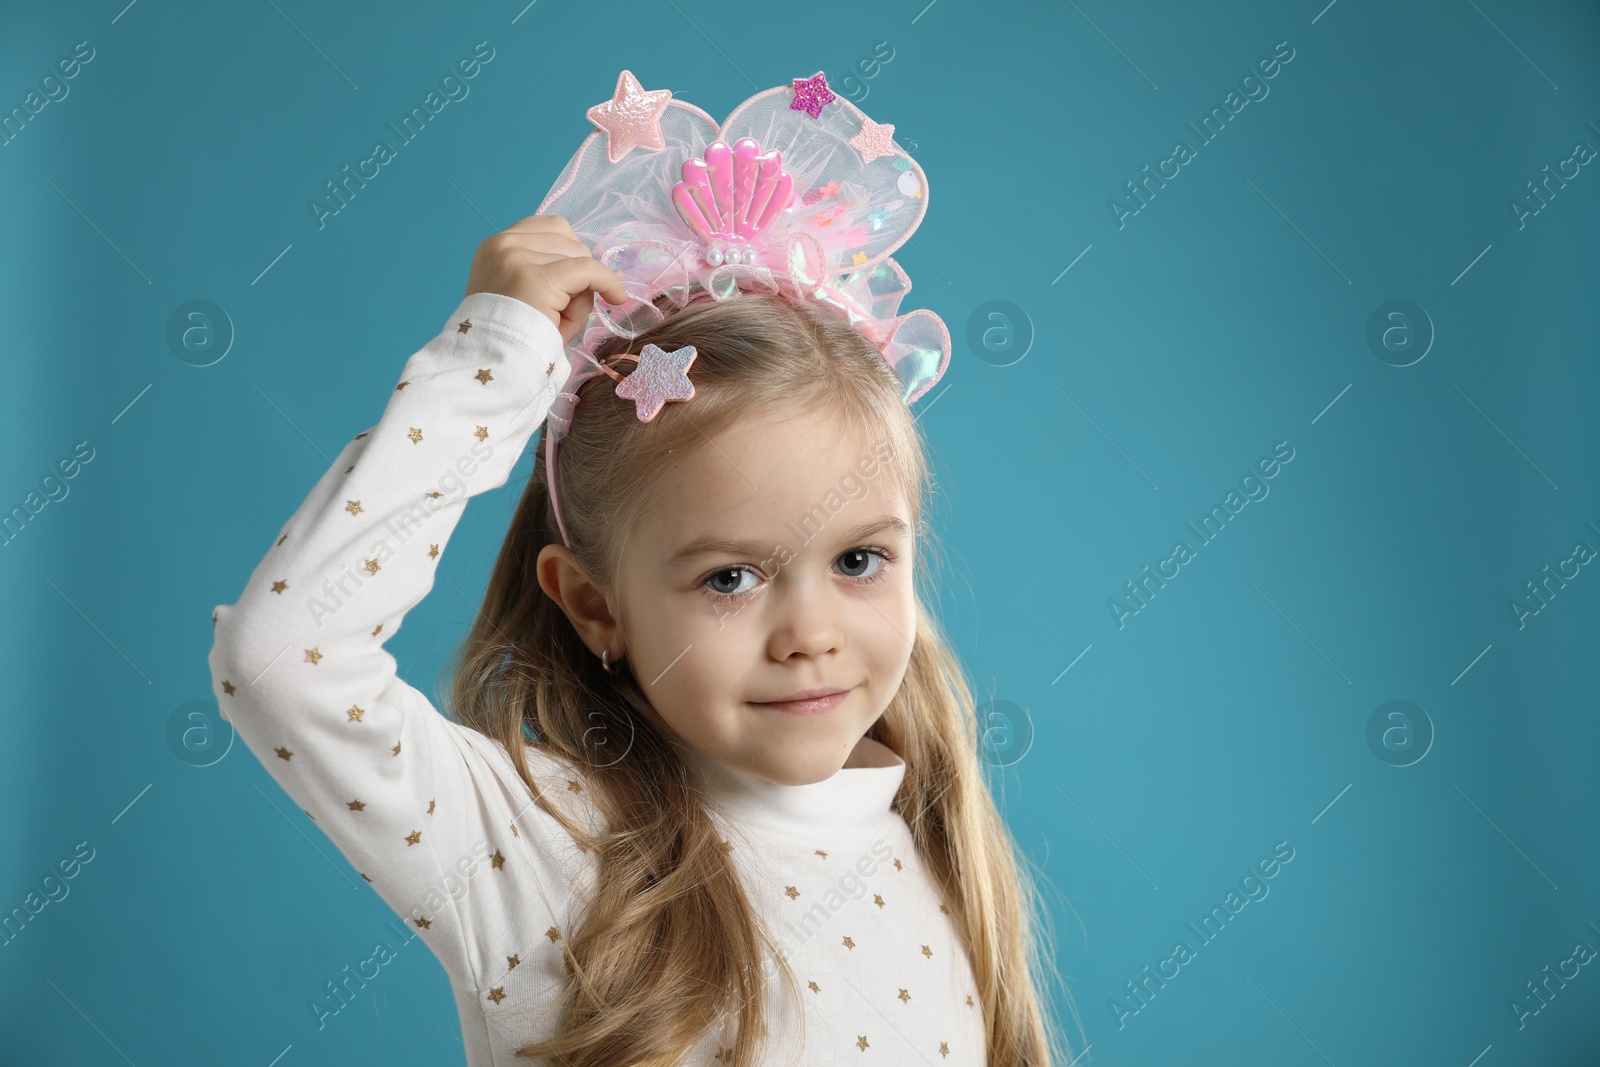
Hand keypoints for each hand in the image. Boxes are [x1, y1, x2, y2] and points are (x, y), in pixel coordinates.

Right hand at [464, 214, 628, 344]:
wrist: (491, 366)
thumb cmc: (511, 339)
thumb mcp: (527, 295)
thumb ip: (552, 272)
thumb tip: (598, 272)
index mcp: (495, 247)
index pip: (549, 227)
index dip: (571, 250)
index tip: (578, 277)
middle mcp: (503, 245)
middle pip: (568, 240)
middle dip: (575, 273)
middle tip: (560, 311)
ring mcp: (518, 258)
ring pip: (579, 257)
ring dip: (581, 289)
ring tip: (560, 320)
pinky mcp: (539, 279)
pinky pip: (590, 270)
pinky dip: (608, 282)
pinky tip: (617, 298)